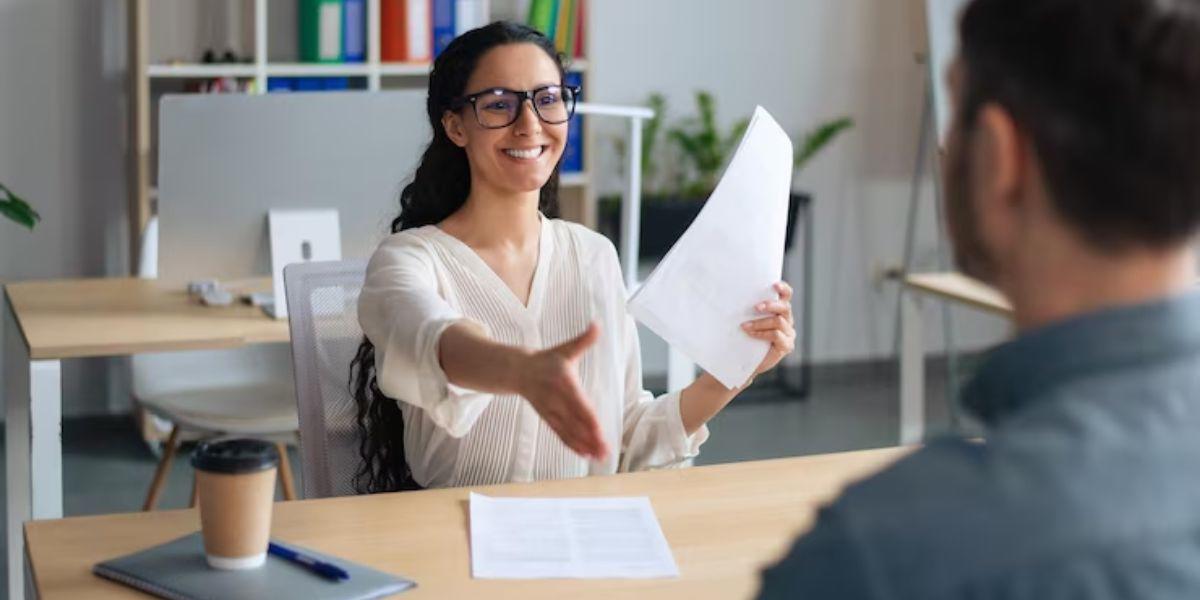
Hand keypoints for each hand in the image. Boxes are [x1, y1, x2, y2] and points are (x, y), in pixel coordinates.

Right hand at [515, 323, 609, 459]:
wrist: (517, 370)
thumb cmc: (547, 359)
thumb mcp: (565, 348)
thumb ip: (583, 340)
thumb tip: (598, 325)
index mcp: (562, 381)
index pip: (579, 404)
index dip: (589, 420)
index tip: (600, 433)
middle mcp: (556, 399)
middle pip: (576, 422)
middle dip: (591, 438)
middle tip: (606, 452)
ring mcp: (550, 411)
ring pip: (569, 432)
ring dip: (584, 445)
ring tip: (600, 456)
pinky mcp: (547, 418)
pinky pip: (560, 434)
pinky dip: (572, 445)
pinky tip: (585, 454)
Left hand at [741, 281, 795, 377]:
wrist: (745, 360)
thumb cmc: (745, 336)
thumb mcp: (747, 319)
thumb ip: (748, 309)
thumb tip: (732, 295)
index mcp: (780, 310)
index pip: (786, 295)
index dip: (783, 289)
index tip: (774, 285)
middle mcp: (787, 320)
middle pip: (785, 307)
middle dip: (771, 305)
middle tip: (756, 307)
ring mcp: (789, 334)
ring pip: (778, 322)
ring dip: (760, 322)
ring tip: (745, 326)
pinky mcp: (786, 346)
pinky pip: (776, 335)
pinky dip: (762, 333)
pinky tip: (751, 334)